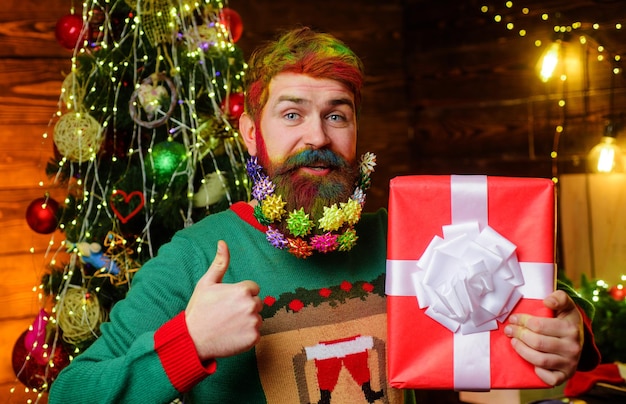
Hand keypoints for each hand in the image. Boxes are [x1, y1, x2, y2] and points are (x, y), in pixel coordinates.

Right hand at [185, 240, 261, 360]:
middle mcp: (251, 305)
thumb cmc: (199, 310)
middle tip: (227, 314)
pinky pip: (256, 333)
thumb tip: (222, 242)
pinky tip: (232, 335)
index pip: (253, 288)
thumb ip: (220, 263)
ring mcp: (253, 322)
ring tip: (228, 325)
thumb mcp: (206, 283)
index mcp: (242, 290)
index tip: (227, 302)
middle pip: (257, 303)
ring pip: (257, 318)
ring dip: (247, 321)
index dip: (240, 294)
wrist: (193, 340)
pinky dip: (247, 335)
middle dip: (245, 307)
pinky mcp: (254, 338)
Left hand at [504, 290, 582, 385]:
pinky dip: (538, 372)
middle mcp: (572, 348)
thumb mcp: (566, 306)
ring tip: (513, 342)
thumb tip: (547, 301)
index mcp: (571, 329)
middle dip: (518, 334)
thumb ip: (559, 298)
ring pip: (539, 360)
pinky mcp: (566, 376)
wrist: (579, 341)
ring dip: (521, 350)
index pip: (539, 326)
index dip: (522, 321)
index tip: (513, 318)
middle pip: (537, 343)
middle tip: (509, 330)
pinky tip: (530, 362)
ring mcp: (569, 364)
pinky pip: (549, 379)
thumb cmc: (566, 321)